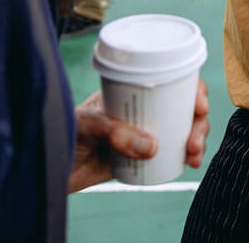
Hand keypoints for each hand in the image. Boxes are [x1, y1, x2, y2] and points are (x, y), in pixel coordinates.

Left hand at [66, 80, 211, 191]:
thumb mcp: (87, 125)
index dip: (192, 89)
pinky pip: (172, 153)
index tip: (198, 105)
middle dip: (198, 122)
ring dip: (196, 140)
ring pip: (182, 130)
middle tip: (193, 141)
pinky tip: (191, 163)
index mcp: (130, 91)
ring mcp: (143, 133)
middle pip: (183, 107)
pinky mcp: (142, 157)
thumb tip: (153, 148)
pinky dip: (187, 156)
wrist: (50, 169)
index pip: (169, 80)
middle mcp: (141, 109)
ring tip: (192, 156)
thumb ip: (115, 133)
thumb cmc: (62, 135)